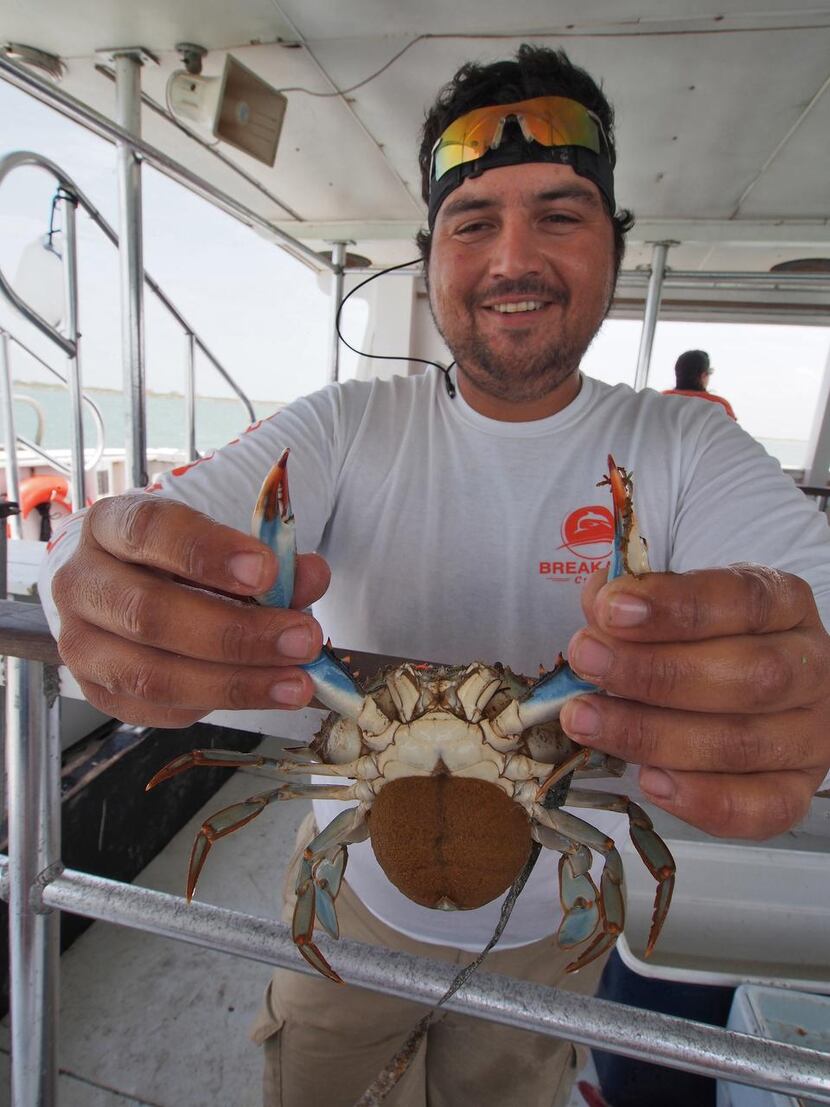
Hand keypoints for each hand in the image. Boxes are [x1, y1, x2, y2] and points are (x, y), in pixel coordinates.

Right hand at [52, 494, 328, 726]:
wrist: (130, 589)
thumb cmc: (182, 562)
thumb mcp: (223, 546)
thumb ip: (268, 561)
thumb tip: (311, 575)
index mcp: (109, 525)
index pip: (149, 531)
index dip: (208, 552)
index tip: (266, 571)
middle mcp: (80, 582)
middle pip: (150, 613)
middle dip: (236, 632)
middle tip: (303, 638)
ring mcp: (78, 643)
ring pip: (152, 673)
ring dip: (235, 682)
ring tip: (297, 682)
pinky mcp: (97, 691)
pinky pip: (158, 708)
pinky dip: (214, 704)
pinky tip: (261, 694)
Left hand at [560, 565, 829, 838]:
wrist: (733, 689)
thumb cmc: (693, 641)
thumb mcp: (667, 604)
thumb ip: (631, 600)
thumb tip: (599, 606)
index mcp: (785, 605)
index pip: (743, 599)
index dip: (676, 605)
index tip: (611, 610)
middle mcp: (810, 667)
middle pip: (749, 675)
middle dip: (655, 673)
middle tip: (586, 661)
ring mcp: (809, 734)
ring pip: (742, 743)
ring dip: (651, 735)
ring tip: (584, 720)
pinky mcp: (797, 790)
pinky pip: (761, 808)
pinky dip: (701, 798)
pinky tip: (648, 779)